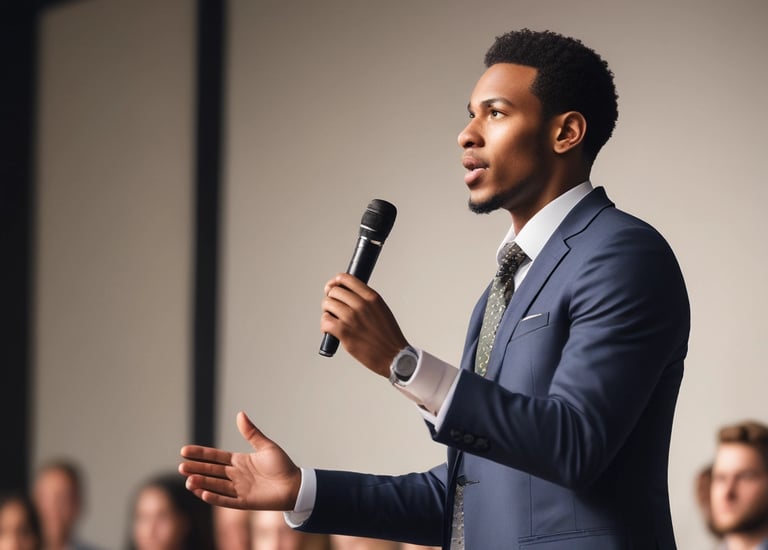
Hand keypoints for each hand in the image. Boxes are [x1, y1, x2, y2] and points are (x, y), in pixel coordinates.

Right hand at [178, 411, 300, 509]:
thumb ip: (251, 433)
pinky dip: (215, 498)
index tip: (184, 450)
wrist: (295, 485)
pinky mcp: (244, 502)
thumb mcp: (266, 446)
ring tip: (188, 480)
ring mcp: (239, 489)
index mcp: (239, 461)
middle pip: (211, 472)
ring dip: (202, 484)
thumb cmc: (282, 465)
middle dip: (196, 469)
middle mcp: (235, 476)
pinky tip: (203, 493)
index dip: (200, 454)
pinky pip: (226, 500)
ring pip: (215, 486)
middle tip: (181, 467)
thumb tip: (240, 414)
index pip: (215, 457)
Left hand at [321, 272, 408, 376]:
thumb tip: (347, 295)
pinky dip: (325, 325)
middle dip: (331, 299)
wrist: (394, 356)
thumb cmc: (388, 336)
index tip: (333, 287)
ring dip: (327, 312)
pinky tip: (331, 330)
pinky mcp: (344, 332)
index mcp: (372, 297)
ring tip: (333, 320)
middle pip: (334, 291)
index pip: (346, 279)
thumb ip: (366, 300)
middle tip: (333, 308)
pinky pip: (325, 321)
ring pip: (327, 304)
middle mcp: (361, 305)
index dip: (336, 282)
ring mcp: (351, 318)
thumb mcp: (382, 309)